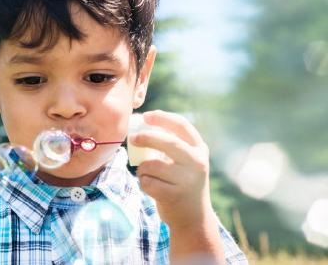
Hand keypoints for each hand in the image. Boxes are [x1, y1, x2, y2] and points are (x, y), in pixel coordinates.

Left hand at [128, 110, 213, 228]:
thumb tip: (140, 127)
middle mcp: (197, 163)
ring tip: (147, 174)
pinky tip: (151, 187)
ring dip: (142, 168)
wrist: (193, 218)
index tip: (146, 116)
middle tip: (133, 138)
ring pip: (152, 164)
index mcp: (199, 149)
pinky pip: (148, 182)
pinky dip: (143, 183)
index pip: (182, 126)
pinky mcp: (175, 195)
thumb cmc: (181, 183)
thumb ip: (169, 145)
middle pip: (168, 142)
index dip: (163, 118)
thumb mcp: (184, 162)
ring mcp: (187, 180)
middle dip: (147, 137)